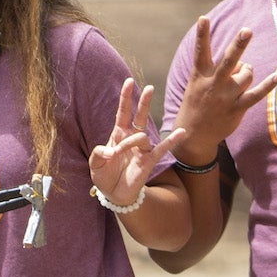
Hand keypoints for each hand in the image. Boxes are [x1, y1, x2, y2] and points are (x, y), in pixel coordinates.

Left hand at [88, 78, 184, 203]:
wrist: (114, 194)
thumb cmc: (104, 176)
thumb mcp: (95, 165)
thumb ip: (98, 155)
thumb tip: (110, 150)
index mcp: (117, 135)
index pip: (123, 112)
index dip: (125, 97)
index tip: (129, 81)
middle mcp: (131, 138)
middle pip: (140, 116)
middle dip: (143, 102)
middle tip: (149, 88)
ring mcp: (142, 149)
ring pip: (141, 137)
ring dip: (128, 143)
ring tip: (116, 154)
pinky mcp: (149, 160)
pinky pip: (163, 148)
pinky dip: (172, 140)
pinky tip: (181, 132)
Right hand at [170, 18, 276, 162]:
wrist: (193, 133)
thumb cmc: (198, 102)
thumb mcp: (200, 84)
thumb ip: (221, 71)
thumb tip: (245, 65)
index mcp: (200, 75)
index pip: (201, 51)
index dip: (201, 34)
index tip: (203, 18)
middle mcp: (213, 84)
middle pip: (228, 60)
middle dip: (238, 45)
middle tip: (247, 30)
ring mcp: (225, 97)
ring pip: (246, 75)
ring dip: (247, 72)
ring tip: (239, 80)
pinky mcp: (236, 109)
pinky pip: (256, 94)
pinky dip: (267, 85)